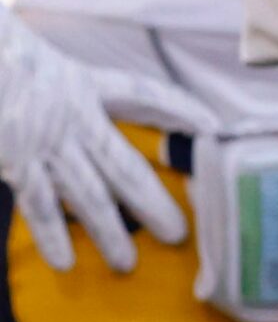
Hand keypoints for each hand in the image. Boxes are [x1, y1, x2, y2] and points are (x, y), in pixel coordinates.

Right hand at [0, 7, 211, 272]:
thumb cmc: (0, 57)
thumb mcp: (38, 60)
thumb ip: (65, 89)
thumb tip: (87, 119)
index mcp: (84, 84)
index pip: (145, 96)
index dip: (179, 109)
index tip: (212, 128)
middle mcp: (73, 115)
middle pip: (123, 165)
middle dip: (152, 201)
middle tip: (177, 235)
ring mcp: (45, 142)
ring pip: (87, 194)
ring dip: (108, 231)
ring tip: (126, 264)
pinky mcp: (15, 162)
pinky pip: (38, 205)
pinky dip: (51, 235)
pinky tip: (65, 263)